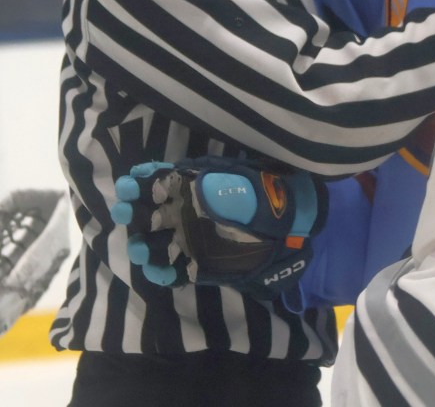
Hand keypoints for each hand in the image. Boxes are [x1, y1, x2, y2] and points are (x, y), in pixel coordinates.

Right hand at [112, 157, 326, 301]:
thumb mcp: (244, 179)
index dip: (142, 181)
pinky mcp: (200, 264)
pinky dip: (165, 273)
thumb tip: (190, 179)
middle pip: (149, 212)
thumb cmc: (268, 196)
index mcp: (194, 186)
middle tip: (124, 210)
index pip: (158, 182)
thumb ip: (217, 179)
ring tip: (140, 246)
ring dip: (143, 244)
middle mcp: (186, 212)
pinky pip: (175, 271)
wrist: (293, 227)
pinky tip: (162, 271)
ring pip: (155, 243)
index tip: (132, 181)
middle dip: (133, 210)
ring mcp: (190, 239)